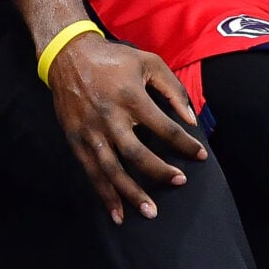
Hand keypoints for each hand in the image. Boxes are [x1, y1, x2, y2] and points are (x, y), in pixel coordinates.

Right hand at [45, 34, 206, 221]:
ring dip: (132, 193)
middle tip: (179, 182)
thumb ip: (173, 90)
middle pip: (137, 154)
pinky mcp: (76, 140)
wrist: (68, 56)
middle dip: (160, 172)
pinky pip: (92, 173)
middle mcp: (110, 118)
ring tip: (150, 211)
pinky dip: (105, 195)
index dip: (185, 144)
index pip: (165, 128)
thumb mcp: (149, 62)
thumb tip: (190, 119)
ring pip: (113, 170)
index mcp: (131, 98)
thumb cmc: (114, 59)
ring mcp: (91, 132)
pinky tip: (118, 213)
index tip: (200, 155)